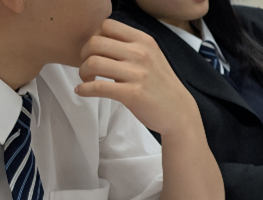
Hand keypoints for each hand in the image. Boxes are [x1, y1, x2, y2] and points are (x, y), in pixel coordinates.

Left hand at [75, 20, 200, 137]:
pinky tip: (82, 91)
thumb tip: (98, 42)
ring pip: (93, 63)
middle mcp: (140, 54)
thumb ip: (130, 46)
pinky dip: (84, 89)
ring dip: (82, 72)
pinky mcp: (132, 94)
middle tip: (87, 67)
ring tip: (87, 80)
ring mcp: (137, 74)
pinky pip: (98, 87)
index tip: (96, 51)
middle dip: (83, 55)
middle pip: (95, 42)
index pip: (108, 25)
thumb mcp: (152, 57)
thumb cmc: (161, 86)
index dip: (95, 36)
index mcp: (144, 41)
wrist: (179, 112)